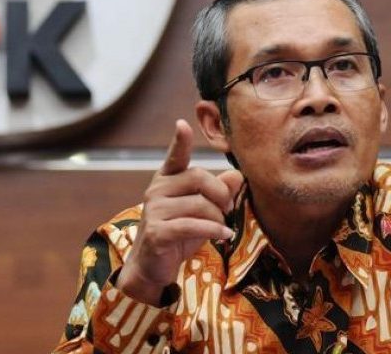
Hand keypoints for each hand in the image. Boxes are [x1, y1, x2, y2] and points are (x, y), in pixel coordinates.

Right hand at [116, 120, 243, 305]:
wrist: (153, 266)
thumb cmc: (179, 233)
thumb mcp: (201, 210)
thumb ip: (218, 191)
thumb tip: (237, 175)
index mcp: (167, 179)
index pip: (176, 156)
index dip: (180, 141)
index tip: (182, 124)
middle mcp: (157, 190)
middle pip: (199, 177)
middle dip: (221, 193)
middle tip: (229, 208)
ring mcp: (155, 210)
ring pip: (200, 204)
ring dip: (218, 218)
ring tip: (223, 227)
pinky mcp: (158, 232)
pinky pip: (193, 225)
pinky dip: (214, 230)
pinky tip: (223, 235)